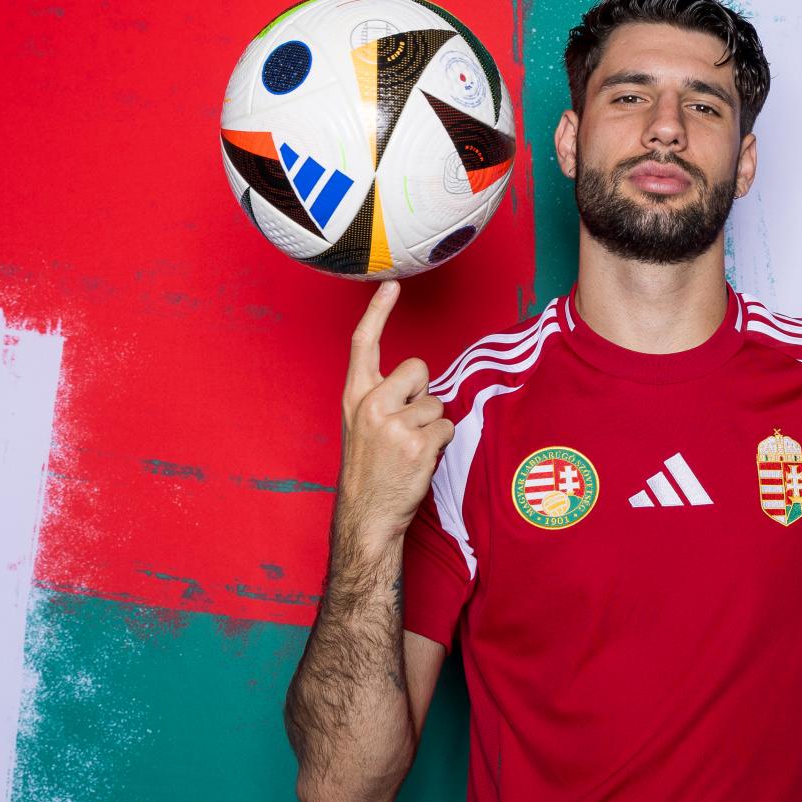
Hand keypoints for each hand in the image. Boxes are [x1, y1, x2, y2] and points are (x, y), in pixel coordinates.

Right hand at [338, 281, 453, 540]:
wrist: (366, 515)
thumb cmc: (369, 470)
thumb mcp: (361, 426)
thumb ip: (381, 397)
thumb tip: (417, 381)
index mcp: (355, 397)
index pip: (363, 344)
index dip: (378, 312)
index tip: (391, 286)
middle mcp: (371, 404)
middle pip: (419, 369)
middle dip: (422, 393)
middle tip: (407, 426)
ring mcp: (393, 424)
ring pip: (437, 404)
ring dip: (432, 427)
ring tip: (410, 450)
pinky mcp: (416, 444)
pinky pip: (447, 427)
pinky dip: (441, 444)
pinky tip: (421, 460)